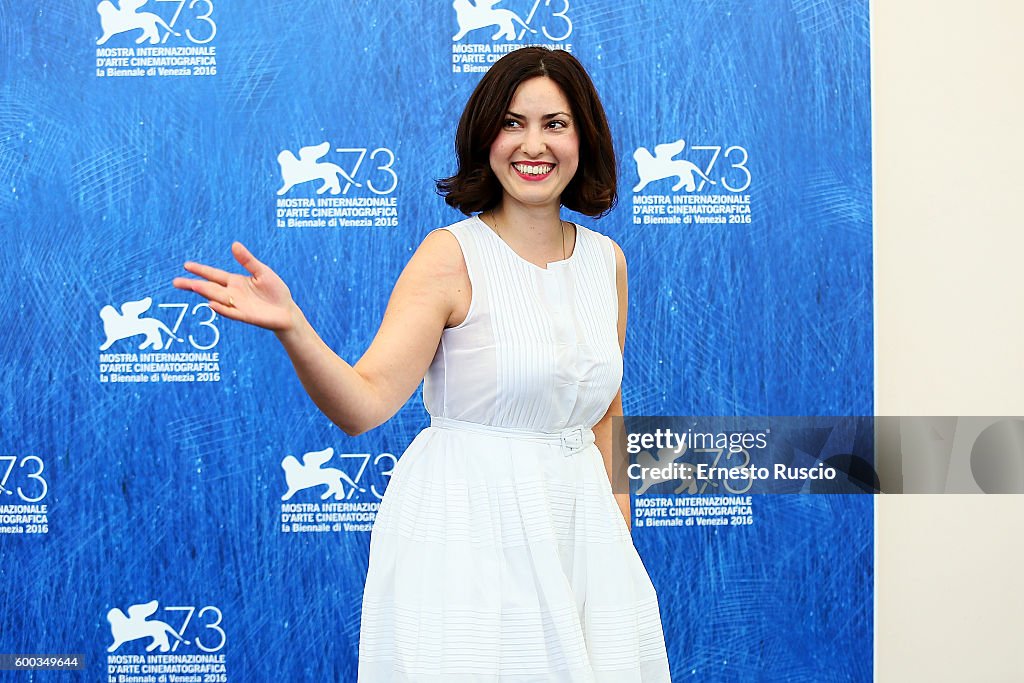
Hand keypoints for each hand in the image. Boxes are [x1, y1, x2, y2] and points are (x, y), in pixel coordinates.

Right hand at [172, 242, 297, 331]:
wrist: (286, 311)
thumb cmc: (275, 291)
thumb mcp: (262, 272)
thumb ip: (248, 261)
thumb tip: (234, 244)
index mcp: (235, 281)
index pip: (214, 275)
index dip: (201, 270)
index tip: (186, 265)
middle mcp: (232, 293)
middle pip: (209, 287)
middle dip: (193, 284)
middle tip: (175, 282)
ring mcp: (237, 305)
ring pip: (217, 298)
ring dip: (205, 293)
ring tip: (192, 286)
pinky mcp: (246, 316)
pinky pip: (231, 312)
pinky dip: (222, 309)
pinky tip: (212, 304)